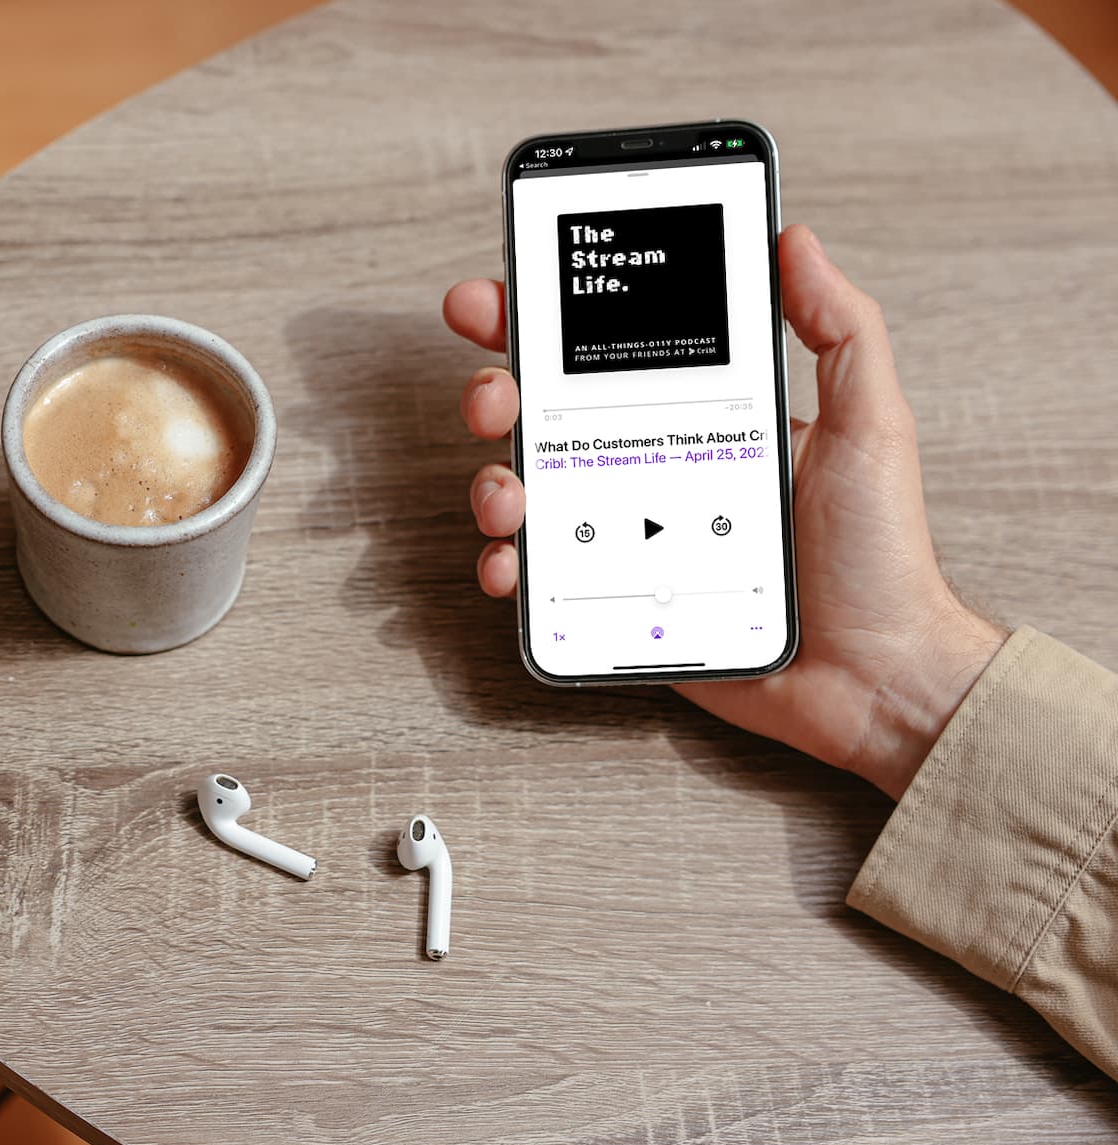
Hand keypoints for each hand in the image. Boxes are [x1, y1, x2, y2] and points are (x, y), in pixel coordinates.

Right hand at [443, 224, 1007, 799]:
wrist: (873, 675)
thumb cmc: (879, 554)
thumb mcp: (870, 424)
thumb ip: (841, 328)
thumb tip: (797, 241)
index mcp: (698, 416)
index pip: (609, 351)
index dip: (544, 318)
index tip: (500, 295)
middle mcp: (650, 468)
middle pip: (544, 414)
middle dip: (494, 391)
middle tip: (493, 395)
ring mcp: (626, 535)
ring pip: (527, 492)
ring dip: (493, 483)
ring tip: (507, 495)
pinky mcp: (613, 601)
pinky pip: (539, 578)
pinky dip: (508, 566)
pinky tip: (513, 562)